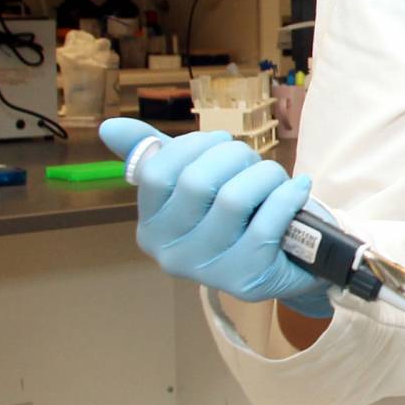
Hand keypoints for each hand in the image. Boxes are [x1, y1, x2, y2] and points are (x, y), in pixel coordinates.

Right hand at [100, 117, 333, 317]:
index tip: (219, 143)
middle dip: (235, 156)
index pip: (156, 171)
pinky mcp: (246, 278)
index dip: (193, 145)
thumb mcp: (192, 184)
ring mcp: (206, 270)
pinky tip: (297, 189)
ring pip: (233, 198)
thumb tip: (108, 126)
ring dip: (264, 175)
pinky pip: (268, 221)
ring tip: (274, 179)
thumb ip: (154, 155)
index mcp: (151, 226)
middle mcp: (169, 253)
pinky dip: (288, 195)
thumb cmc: (236, 215)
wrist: (287, 261)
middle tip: (252, 161)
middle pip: (197, 181)